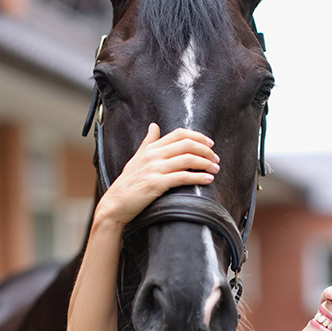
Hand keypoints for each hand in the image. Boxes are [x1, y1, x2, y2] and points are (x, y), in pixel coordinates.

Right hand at [94, 123, 218, 228]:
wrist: (115, 203)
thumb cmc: (127, 183)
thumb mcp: (137, 158)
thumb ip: (148, 142)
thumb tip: (154, 126)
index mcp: (151, 148)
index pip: (179, 134)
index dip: (198, 137)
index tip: (210, 144)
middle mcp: (153, 155)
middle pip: (187, 145)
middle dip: (206, 151)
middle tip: (216, 159)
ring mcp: (155, 169)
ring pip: (188, 160)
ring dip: (206, 163)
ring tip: (215, 169)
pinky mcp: (156, 184)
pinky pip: (182, 177)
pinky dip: (198, 177)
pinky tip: (208, 179)